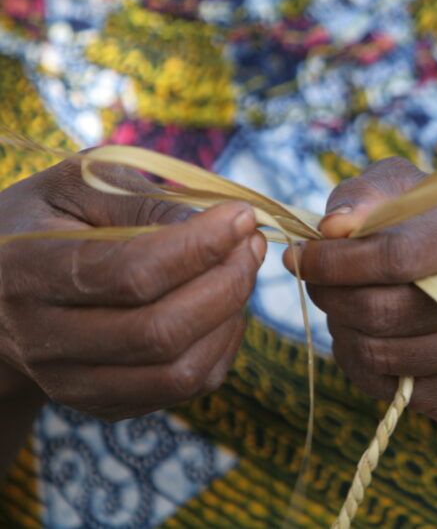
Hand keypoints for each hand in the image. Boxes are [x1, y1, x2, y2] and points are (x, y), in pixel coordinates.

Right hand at [0, 156, 266, 420]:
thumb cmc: (46, 222)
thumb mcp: (77, 186)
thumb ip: (144, 200)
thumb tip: (222, 225)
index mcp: (29, 272)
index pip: (130, 274)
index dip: (200, 246)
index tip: (242, 215)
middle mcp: (44, 341)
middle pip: (161, 333)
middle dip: (227, 284)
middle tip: (253, 243)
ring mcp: (74, 384)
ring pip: (179, 373)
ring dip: (231, 318)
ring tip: (244, 269)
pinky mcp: (106, 405)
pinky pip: (186, 389)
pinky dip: (223, 347)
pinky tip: (226, 306)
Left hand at [285, 157, 436, 426]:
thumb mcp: (406, 190)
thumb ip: (364, 195)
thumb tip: (331, 228)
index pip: (396, 255)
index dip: (336, 262)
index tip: (300, 257)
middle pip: (386, 312)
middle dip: (334, 299)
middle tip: (319, 285)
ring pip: (386, 356)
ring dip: (347, 333)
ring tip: (348, 309)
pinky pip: (398, 392)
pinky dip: (367, 368)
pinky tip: (374, 339)